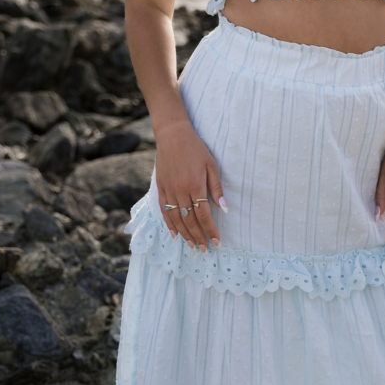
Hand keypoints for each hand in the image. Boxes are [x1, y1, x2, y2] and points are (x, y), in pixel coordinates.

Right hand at [153, 120, 224, 250]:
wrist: (172, 135)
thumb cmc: (196, 148)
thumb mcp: (211, 164)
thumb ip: (216, 187)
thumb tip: (224, 208)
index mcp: (195, 185)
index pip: (204, 214)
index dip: (210, 230)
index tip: (217, 241)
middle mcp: (180, 191)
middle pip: (190, 220)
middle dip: (198, 237)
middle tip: (205, 249)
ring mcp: (169, 190)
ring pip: (177, 219)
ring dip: (185, 234)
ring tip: (192, 246)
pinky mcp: (160, 188)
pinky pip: (164, 211)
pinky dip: (169, 224)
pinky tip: (175, 234)